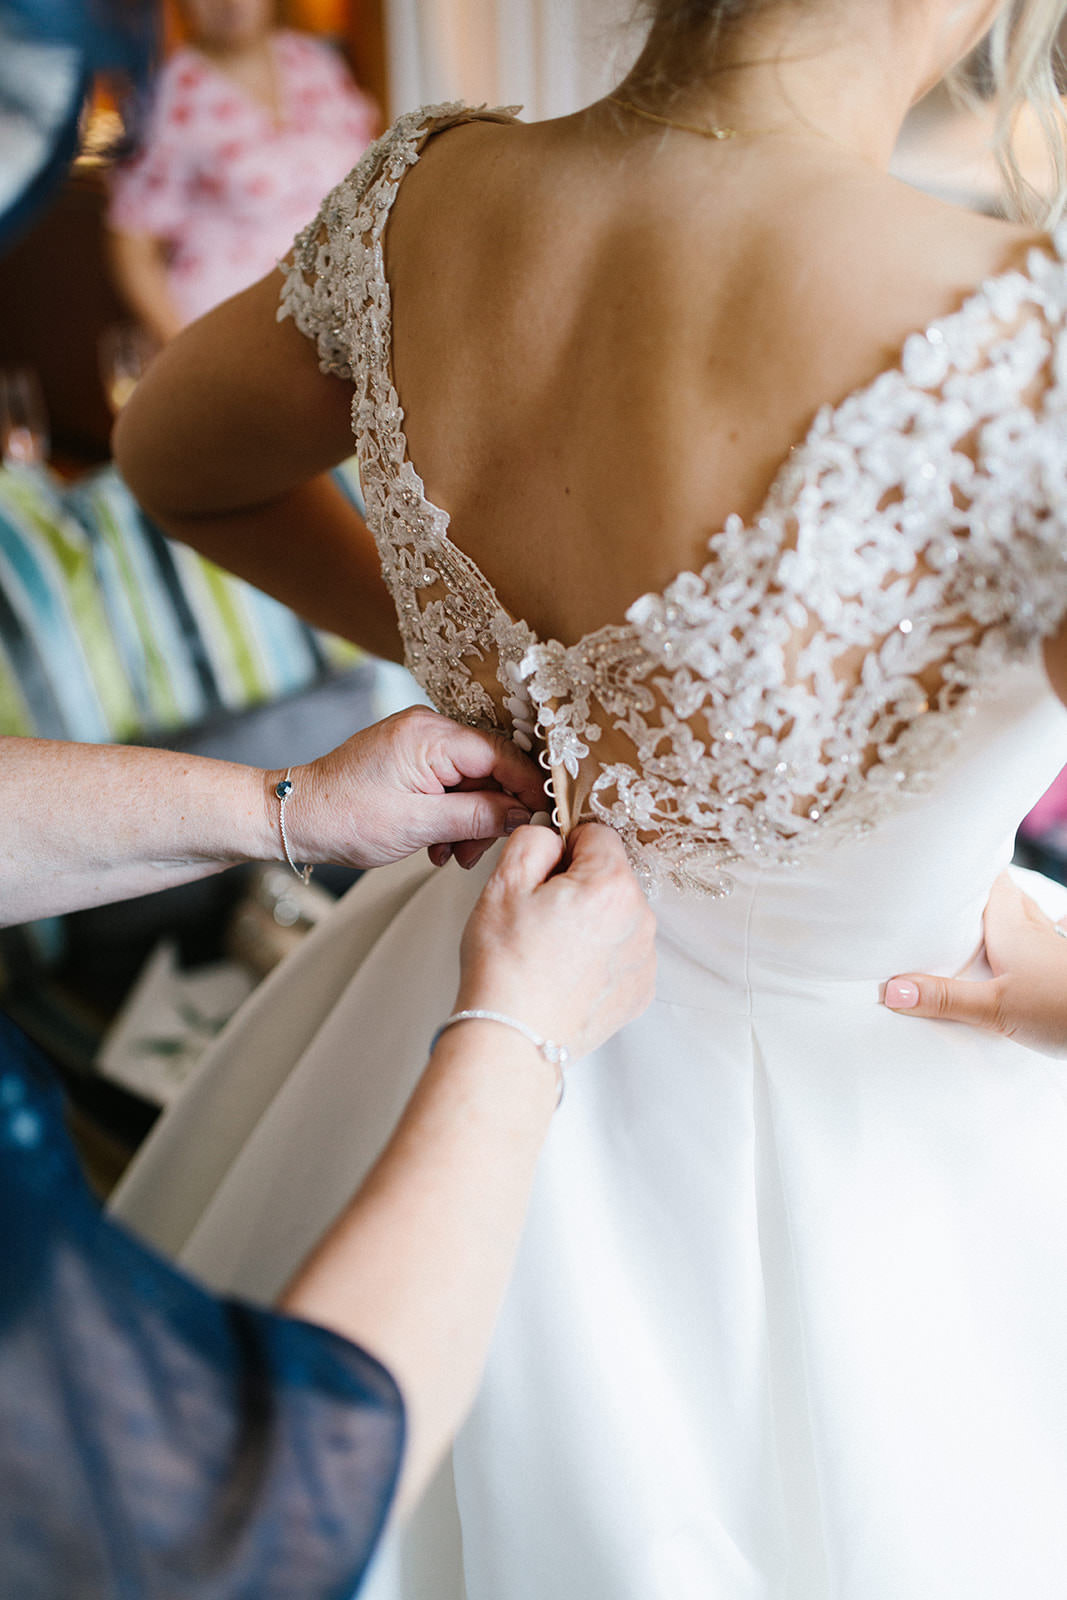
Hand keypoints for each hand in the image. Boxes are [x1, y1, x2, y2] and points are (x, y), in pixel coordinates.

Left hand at [270, 706, 544, 870]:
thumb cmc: (345, 818)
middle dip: (491, 813)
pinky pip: (451, 782)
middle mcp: (429, 728)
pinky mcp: (412, 757)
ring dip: (470, 820)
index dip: (528, 789)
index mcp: (431, 734)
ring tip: (449, 854)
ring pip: (473, 779)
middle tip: (475, 853)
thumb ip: (478, 817)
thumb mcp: (419, 825)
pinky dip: (451, 814)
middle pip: (491, 768)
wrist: (296, 818)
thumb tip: (524, 815)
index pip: (504, 755)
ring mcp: (419, 741)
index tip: (545, 820)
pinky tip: (437, 843)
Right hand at [456, 822, 657, 1059]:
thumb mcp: (503, 883)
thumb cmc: (506, 967)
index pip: (597, 834)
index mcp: (611, 884)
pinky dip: (599, 957)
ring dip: (591, 921)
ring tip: (551, 950)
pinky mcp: (640, 990)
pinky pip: (622, 953)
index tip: (544, 872)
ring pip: (617, 915)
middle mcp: (640, 918)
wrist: (514, 1038)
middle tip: (540, 916)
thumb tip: (553, 835)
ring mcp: (644, 958)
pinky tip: (567, 973)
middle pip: (610, 876)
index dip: (564, 846)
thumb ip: (534, 840)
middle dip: (578, 885)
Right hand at [882, 870, 1066, 1056]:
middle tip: (942, 892)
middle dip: (977, 891)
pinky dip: (1014, 948)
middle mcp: (1031, 929)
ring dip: (997, 918)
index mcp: (1010, 925)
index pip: (990, 877)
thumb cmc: (1062, 1006)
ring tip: (966, 925)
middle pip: (1004, 896)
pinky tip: (1005, 965)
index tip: (939, 855)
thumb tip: (889, 990)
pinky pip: (1032, 948)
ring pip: (1021, 920)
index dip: (968, 863)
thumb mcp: (996, 1007)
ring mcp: (1049, 950)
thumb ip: (944, 998)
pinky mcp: (1057, 973)